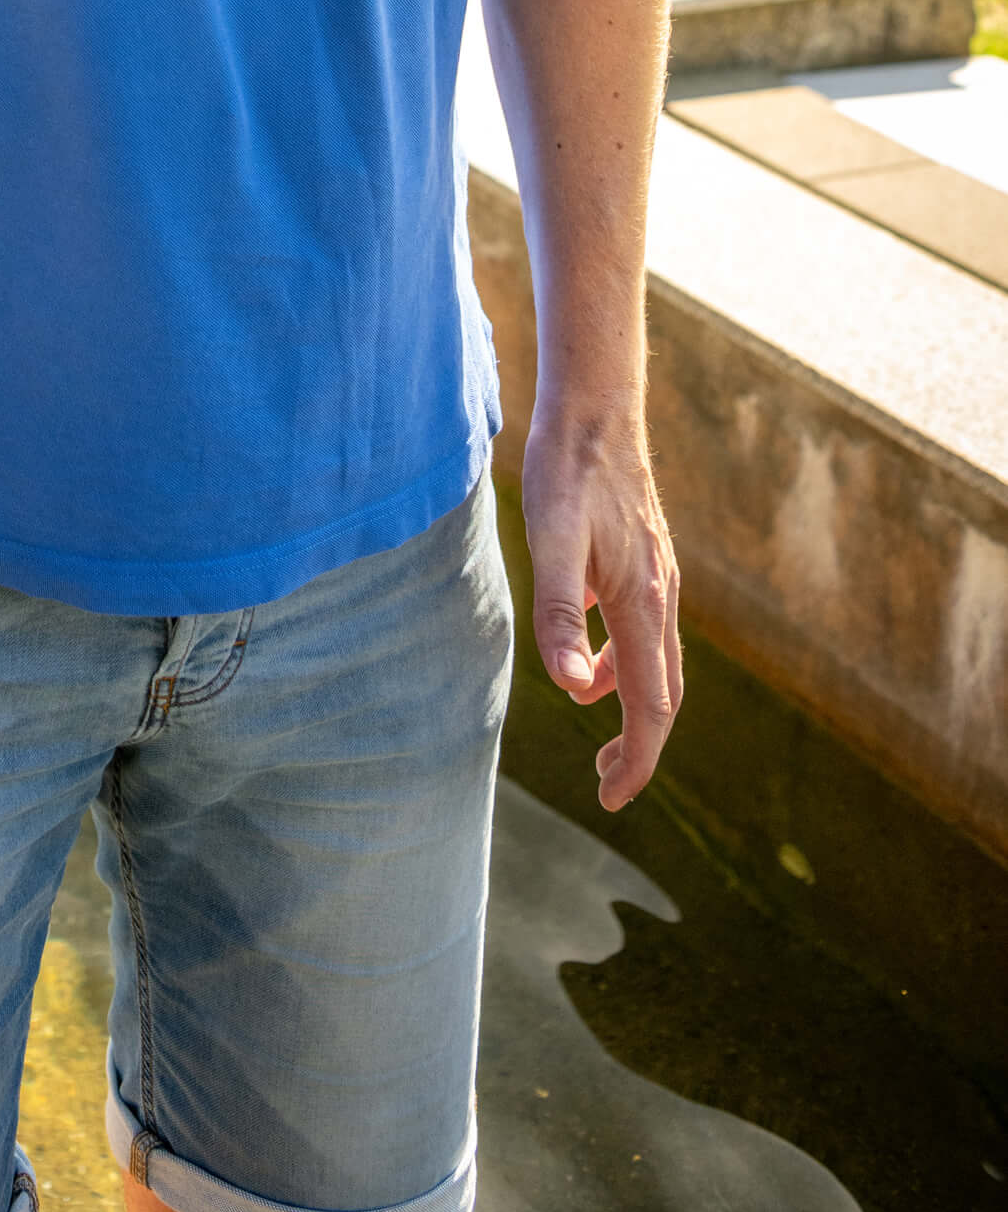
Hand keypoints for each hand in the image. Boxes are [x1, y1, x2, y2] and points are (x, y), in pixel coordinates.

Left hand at [520, 400, 682, 810]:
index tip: (612, 799)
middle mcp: (660, 598)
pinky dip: (620, 662)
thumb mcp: (551, 541)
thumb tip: (566, 687)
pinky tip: (585, 658)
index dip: (635, 758)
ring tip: (592, 731)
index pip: (650, 705)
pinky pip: (641, 632)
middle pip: (661, 694)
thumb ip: (560, 613)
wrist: (596, 412)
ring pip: (654, 664)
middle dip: (638, 746)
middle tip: (605, 786)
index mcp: (642, 604)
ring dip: (630, 706)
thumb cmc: (569, 472)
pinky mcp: (645, 564)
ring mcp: (657, 580)